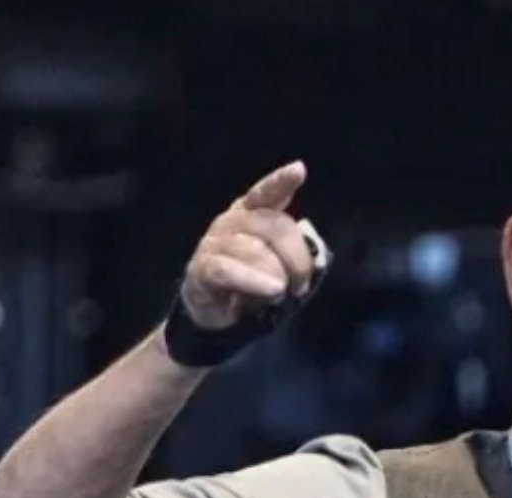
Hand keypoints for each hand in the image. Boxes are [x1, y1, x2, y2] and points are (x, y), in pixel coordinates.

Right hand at [177, 160, 316, 330]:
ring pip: (252, 249)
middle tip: (302, 284)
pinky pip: (227, 270)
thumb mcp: (279, 263)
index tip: (298, 170)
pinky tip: (271, 290)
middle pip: (271, 226)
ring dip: (276, 274)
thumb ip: (293, 248)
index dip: (280, 182)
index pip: (265, 193)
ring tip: (281, 292)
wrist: (217, 314)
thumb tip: (310, 242)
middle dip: (296, 256)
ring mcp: (213, 244)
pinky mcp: (201, 270)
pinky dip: (253, 281)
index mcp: (250, 214)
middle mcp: (230, 222)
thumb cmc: (254, 283)